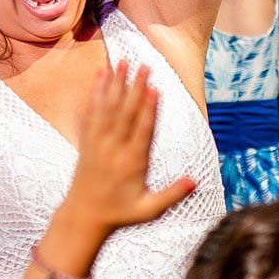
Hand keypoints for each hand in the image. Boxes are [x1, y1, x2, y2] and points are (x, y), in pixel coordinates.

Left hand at [59, 62, 195, 232]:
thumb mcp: (149, 210)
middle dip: (135, 87)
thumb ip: (172, 195)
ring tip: (122, 61)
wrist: (83, 217)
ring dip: (115, 83)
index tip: (154, 89)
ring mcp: (98, 144)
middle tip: (143, 65)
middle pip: (126, 113)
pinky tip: (101, 76)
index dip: (148, 109)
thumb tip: (194, 182)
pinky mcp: (87, 142)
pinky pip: (92, 113)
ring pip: (107, 108)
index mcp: (132, 163)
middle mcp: (114, 149)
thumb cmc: (120, 213)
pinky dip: (96, 94)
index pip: (142, 131)